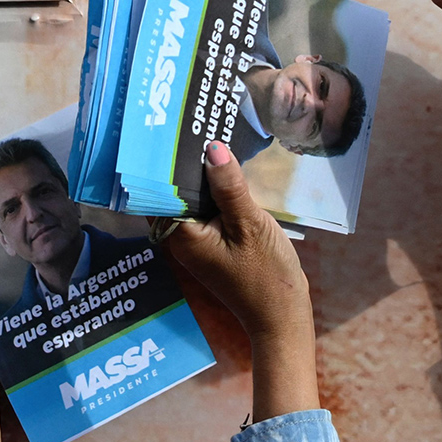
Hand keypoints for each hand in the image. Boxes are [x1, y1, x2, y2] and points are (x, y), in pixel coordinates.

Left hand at [154, 144, 317, 419]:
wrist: (282, 317)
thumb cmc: (266, 274)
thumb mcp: (250, 224)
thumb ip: (228, 187)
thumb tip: (211, 148)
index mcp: (181, 234)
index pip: (159, 190)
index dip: (163, 161)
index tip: (168, 131)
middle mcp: (182, 238)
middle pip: (174, 193)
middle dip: (183, 164)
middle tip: (192, 124)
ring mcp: (198, 243)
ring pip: (192, 201)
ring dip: (201, 176)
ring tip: (211, 138)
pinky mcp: (214, 245)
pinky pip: (207, 211)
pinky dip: (215, 193)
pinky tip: (228, 172)